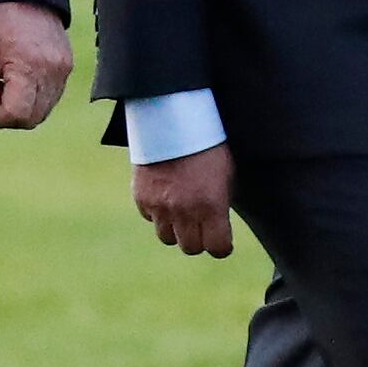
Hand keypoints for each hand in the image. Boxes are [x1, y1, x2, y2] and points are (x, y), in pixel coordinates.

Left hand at [0, 0, 73, 128]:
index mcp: (28, 66)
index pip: (16, 115)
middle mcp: (52, 70)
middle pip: (32, 119)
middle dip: (10, 115)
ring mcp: (63, 69)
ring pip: (43, 111)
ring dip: (23, 108)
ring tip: (8, 82)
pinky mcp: (68, 67)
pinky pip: (52, 97)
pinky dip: (35, 98)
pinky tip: (21, 78)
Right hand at [134, 143, 235, 258]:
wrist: (171, 118)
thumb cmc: (206, 144)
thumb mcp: (226, 173)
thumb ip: (221, 203)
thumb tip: (220, 224)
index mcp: (211, 205)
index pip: (217, 248)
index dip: (222, 246)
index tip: (222, 240)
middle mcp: (184, 211)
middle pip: (191, 248)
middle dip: (198, 239)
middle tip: (202, 225)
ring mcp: (160, 206)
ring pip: (167, 237)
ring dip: (175, 228)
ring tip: (181, 210)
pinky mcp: (141, 197)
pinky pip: (150, 217)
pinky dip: (157, 212)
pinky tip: (165, 194)